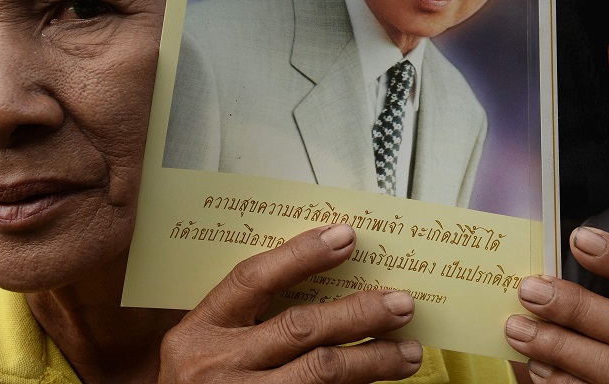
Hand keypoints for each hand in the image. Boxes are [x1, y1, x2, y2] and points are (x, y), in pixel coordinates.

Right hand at [160, 223, 422, 382]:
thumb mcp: (207, 346)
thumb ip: (249, 317)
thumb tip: (326, 282)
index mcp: (200, 331)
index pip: (252, 279)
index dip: (300, 255)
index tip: (345, 237)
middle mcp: (217, 366)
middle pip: (299, 328)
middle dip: (358, 312)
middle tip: (401, 303)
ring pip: (320, 372)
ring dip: (372, 360)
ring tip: (408, 352)